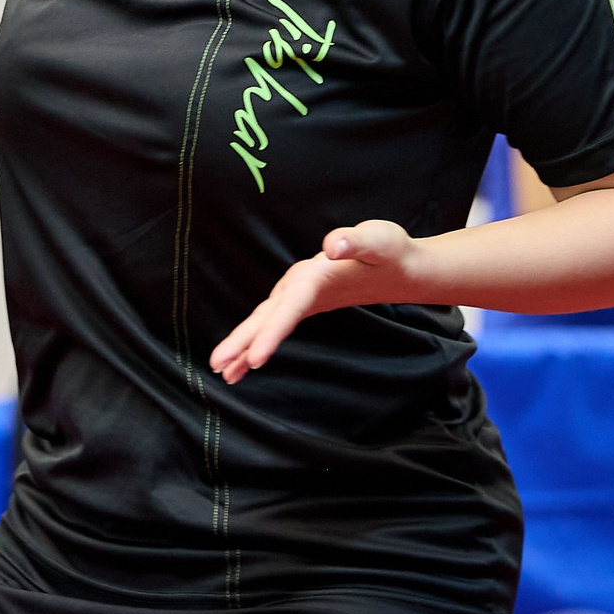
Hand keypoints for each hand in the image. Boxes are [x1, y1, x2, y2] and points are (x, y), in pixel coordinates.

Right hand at [209, 220, 421, 382]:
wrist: (396, 260)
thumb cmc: (389, 251)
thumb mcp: (379, 241)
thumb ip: (356, 241)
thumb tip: (332, 245)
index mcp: (313, 275)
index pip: (287, 308)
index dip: (270, 334)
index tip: (256, 359)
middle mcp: (298, 285)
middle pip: (265, 316)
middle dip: (241, 341)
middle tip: (217, 365)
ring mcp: (297, 295)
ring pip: (263, 322)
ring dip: (241, 346)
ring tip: (221, 372)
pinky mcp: (301, 305)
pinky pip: (272, 326)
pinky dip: (255, 344)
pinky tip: (242, 366)